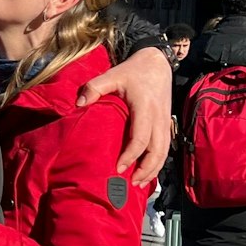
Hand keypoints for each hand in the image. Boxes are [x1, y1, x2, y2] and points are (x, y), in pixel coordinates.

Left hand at [78, 47, 172, 186]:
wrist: (157, 62)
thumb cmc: (133, 71)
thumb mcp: (112, 74)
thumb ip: (94, 87)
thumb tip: (78, 104)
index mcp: (145, 108)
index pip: (141, 138)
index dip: (131, 155)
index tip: (118, 167)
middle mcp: (158, 118)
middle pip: (157, 151)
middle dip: (145, 169)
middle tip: (130, 183)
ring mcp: (165, 122)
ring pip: (164, 152)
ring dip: (153, 169)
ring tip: (138, 182)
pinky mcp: (166, 124)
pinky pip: (165, 148)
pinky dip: (157, 162)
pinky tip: (147, 172)